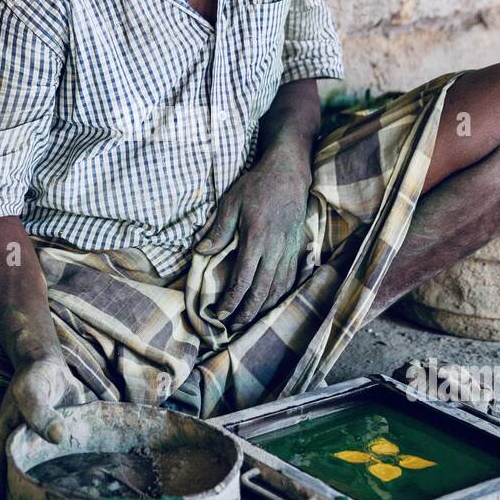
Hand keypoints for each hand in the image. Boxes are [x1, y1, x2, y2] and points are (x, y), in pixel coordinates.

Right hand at [0, 355, 77, 499]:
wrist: (49, 367)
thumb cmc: (35, 377)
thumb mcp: (33, 389)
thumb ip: (40, 411)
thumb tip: (55, 437)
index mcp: (0, 438)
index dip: (3, 494)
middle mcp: (12, 448)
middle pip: (13, 483)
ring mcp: (31, 451)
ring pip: (33, 479)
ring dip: (42, 495)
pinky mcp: (49, 449)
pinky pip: (52, 471)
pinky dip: (58, 482)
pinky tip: (74, 494)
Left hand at [195, 150, 311, 327]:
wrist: (288, 173)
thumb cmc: (256, 186)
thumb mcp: (230, 202)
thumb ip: (218, 230)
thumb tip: (201, 252)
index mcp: (256, 238)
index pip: (243, 279)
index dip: (231, 301)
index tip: (220, 314)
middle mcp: (275, 248)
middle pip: (262, 290)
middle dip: (247, 312)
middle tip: (233, 325)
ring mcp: (290, 249)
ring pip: (279, 288)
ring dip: (264, 308)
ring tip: (249, 320)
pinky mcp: (298, 247)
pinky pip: (291, 278)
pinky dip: (281, 295)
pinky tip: (271, 303)